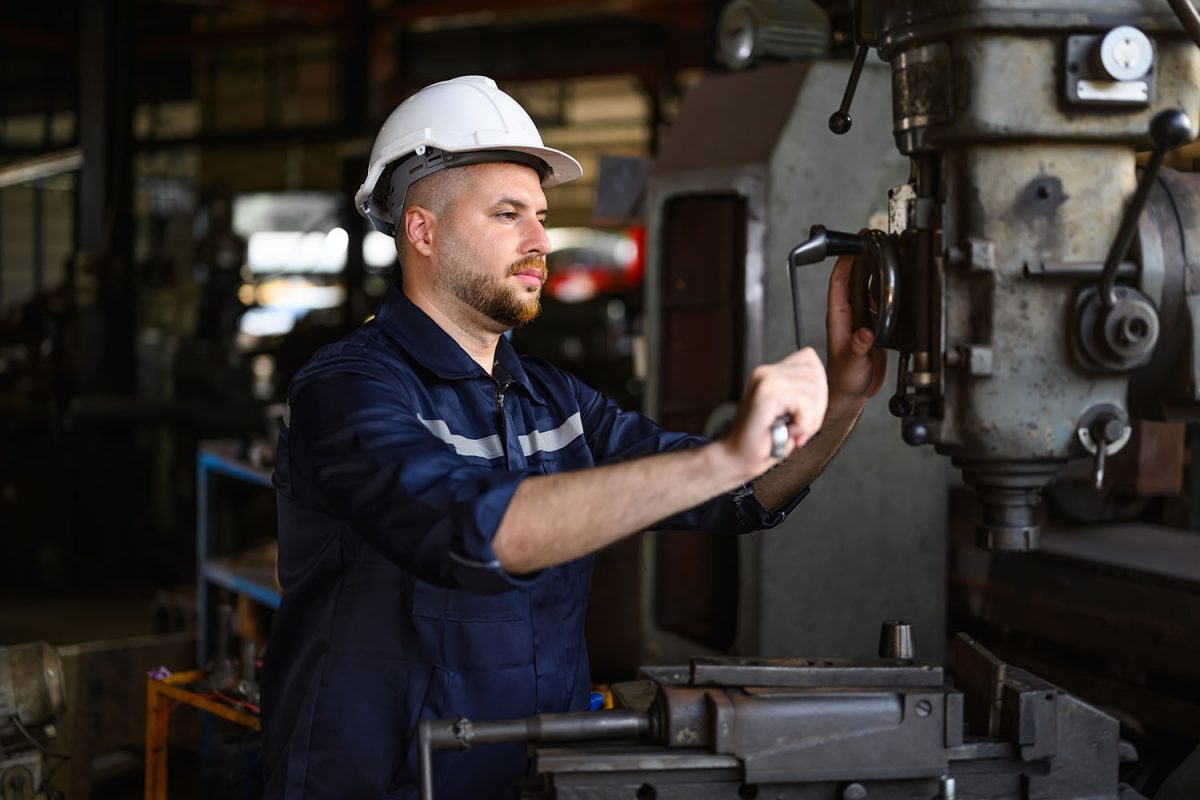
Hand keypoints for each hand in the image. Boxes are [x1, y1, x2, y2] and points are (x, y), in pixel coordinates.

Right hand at [720, 347, 827, 478]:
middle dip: (818, 407)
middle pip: (817, 375)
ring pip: (814, 391)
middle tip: (801, 428)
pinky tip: (788, 432)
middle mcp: (765, 371)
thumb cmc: (765, 440)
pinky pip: (805, 405)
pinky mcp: (766, 395)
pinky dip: (803, 425)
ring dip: (811, 419)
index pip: (810, 359)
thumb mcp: (789, 411)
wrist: (736, 458)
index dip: (818, 387)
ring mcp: (764, 381)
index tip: (804, 412)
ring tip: (793, 431)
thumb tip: (823, 385)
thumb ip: (804, 392)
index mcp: (770, 372)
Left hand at [826, 254, 886, 405]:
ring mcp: (861, 320)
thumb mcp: (852, 362)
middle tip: (872, 241)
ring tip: (886, 256)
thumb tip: (866, 333)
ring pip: (866, 289)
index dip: (845, 263)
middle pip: (853, 281)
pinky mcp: (873, 327)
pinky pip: (878, 303)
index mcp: (839, 319)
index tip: (853, 246)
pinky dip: (885, 291)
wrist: (853, 392)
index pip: (838, 284)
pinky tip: (895, 284)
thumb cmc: (846, 378)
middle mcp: (849, 316)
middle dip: (861, 260)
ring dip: (874, 273)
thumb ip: (859, 347)